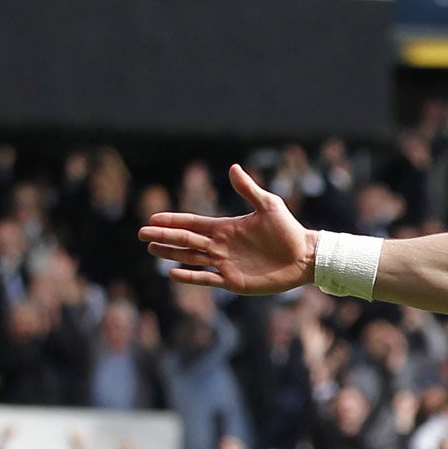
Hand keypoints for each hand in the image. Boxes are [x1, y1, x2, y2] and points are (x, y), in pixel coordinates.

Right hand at [140, 164, 314, 295]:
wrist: (305, 257)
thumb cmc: (289, 230)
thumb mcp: (269, 205)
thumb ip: (249, 189)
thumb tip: (233, 167)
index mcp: (226, 228)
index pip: (192, 223)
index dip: (173, 220)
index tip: (153, 218)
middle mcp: (221, 246)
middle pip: (186, 240)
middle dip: (164, 236)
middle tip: (141, 234)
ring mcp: (225, 264)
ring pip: (191, 258)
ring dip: (171, 254)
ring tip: (151, 249)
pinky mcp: (233, 281)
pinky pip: (207, 279)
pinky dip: (190, 276)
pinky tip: (173, 273)